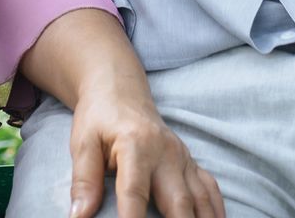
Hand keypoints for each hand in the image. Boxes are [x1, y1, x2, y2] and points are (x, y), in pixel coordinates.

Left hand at [68, 76, 223, 217]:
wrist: (121, 90)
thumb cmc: (99, 119)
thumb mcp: (83, 143)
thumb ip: (83, 180)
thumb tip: (79, 216)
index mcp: (135, 146)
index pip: (135, 193)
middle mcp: (165, 153)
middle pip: (178, 201)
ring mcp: (182, 157)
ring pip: (200, 198)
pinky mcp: (190, 161)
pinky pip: (210, 188)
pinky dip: (215, 209)